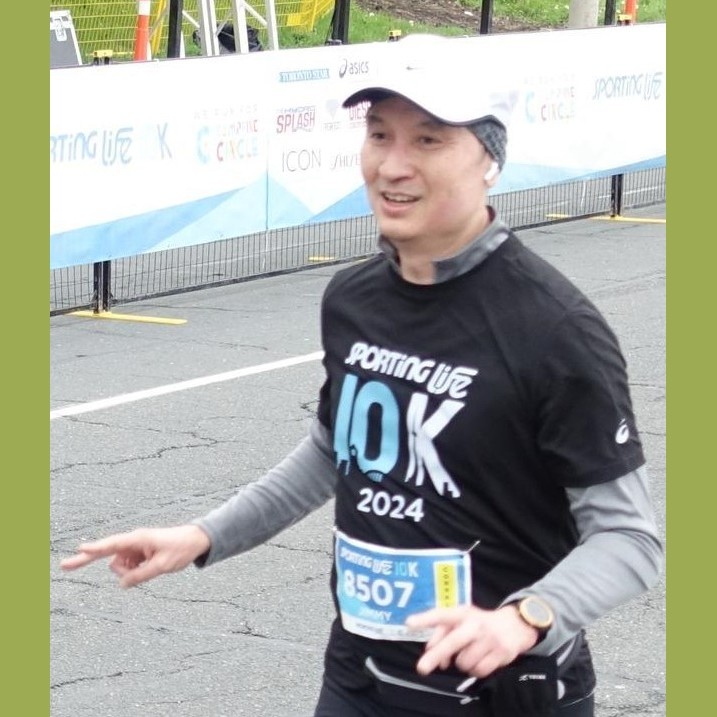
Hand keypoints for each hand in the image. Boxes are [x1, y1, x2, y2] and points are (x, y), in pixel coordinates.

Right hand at [60, 525, 210, 587]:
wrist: (195, 541)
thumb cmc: (180, 549)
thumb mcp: (161, 566)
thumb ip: (140, 576)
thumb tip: (122, 584)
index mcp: (138, 539)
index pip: (112, 544)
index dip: (96, 548)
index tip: (80, 547)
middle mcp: (133, 542)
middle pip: (106, 553)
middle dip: (86, 559)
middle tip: (63, 566)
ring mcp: (134, 548)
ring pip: (120, 566)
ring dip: (128, 572)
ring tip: (150, 568)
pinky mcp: (138, 554)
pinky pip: (129, 568)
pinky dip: (134, 572)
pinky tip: (149, 568)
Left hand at [405, 604, 538, 678]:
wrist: (515, 625)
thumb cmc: (480, 623)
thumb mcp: (463, 619)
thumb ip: (444, 631)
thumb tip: (432, 652)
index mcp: (464, 613)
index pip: (442, 614)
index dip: (426, 619)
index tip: (409, 623)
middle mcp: (475, 624)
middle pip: (452, 642)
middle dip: (436, 656)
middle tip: (421, 668)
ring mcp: (489, 639)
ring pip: (463, 662)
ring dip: (462, 662)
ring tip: (470, 652)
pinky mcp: (501, 654)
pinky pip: (478, 671)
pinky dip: (476, 669)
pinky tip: (481, 659)